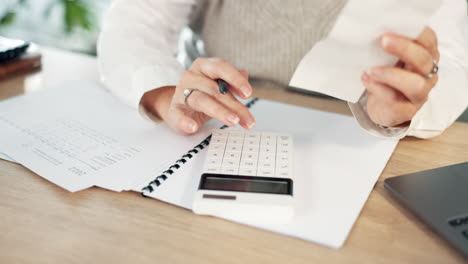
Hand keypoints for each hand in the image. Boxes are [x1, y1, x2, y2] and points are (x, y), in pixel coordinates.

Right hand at [141, 57, 255, 134]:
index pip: (220, 67)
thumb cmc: (202, 94)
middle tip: (248, 119)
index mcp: (203, 67)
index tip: (248, 93)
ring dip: (219, 111)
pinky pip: (179, 115)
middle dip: (234, 105)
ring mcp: (181, 93)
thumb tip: (244, 74)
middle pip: (215, 89)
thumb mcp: (218, 86)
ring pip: (201, 101)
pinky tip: (194, 127)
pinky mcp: (174, 111)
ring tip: (233, 121)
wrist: (179, 107)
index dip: (235, 79)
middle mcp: (191, 77)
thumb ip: (231, 82)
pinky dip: (186, 122)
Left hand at [362, 27, 438, 126]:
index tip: (395, 28)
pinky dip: (378, 89)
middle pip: (423, 60)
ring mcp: (419, 95)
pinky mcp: (406, 111)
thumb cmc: (386, 79)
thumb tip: (373, 34)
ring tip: (371, 70)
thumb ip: (388, 48)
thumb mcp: (389, 60)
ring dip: (391, 75)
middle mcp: (427, 75)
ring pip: (415, 84)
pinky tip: (366, 79)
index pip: (429, 41)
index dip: (415, 33)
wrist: (382, 108)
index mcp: (426, 56)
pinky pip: (395, 99)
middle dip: (404, 49)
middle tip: (383, 41)